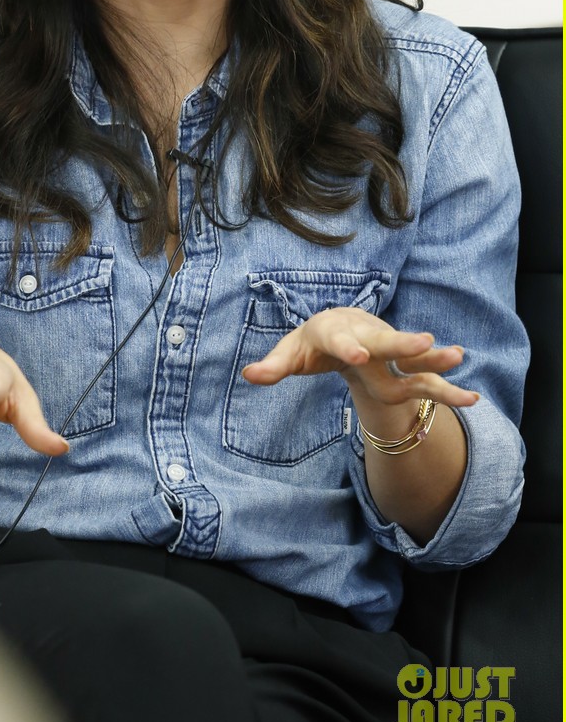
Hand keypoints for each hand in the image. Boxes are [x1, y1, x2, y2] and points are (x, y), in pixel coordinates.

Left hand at [241, 307, 479, 409]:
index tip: (360, 356)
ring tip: (459, 357)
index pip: (341, 340)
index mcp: (336, 332)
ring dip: (435, 358)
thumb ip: (274, 365)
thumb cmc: (313, 341)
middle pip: (386, 341)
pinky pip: (428, 379)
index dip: (349, 347)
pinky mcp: (404, 368)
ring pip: (414, 357)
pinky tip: (472, 398)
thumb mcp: (290, 353)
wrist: (344, 324)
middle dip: (403, 343)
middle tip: (424, 341)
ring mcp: (389, 352)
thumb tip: (249, 374)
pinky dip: (448, 388)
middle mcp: (368, 338)